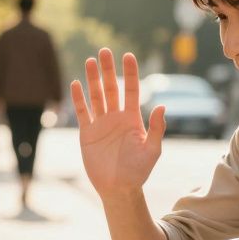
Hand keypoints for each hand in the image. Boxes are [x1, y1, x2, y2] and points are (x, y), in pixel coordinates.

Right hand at [71, 49, 165, 198]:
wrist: (118, 188)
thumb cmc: (138, 171)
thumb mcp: (152, 150)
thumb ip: (157, 129)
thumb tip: (162, 106)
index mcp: (133, 119)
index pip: (132, 90)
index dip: (130, 72)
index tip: (128, 55)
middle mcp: (116, 118)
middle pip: (112, 88)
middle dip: (108, 69)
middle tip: (104, 51)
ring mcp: (101, 124)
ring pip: (96, 96)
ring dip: (93, 79)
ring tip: (90, 61)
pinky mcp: (87, 133)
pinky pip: (83, 112)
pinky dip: (79, 98)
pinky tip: (76, 84)